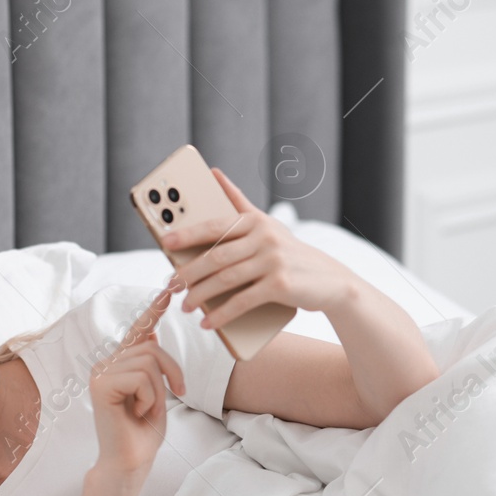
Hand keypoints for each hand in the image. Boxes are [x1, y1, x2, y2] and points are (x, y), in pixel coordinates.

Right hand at [88, 285, 185, 476]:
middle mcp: (106, 364)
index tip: (169, 288)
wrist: (130, 462)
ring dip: (159, 389)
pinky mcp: (101, 384)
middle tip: (176, 393)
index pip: (138, 331)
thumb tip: (150, 333)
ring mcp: (100, 372)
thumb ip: (151, 365)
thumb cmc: (143, 433)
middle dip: (171, 370)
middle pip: (151, 346)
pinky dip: (149, 397)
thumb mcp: (156, 392)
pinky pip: (141, 376)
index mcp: (120, 365)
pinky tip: (136, 411)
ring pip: (149, 360)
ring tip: (146, 408)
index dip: (153, 309)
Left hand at [163, 167, 358, 330]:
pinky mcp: (279, 285)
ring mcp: (273, 261)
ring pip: (225, 280)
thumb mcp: (267, 224)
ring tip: (185, 306)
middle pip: (216, 257)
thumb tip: (214, 173)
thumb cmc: (289, 252)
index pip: (215, 226)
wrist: (329, 280)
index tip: (165, 242)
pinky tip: (208, 323)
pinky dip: (222, 314)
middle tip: (170, 285)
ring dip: (201, 296)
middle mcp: (264, 238)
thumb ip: (239, 202)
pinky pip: (242, 302)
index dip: (187, 234)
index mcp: (255, 221)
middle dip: (189, 273)